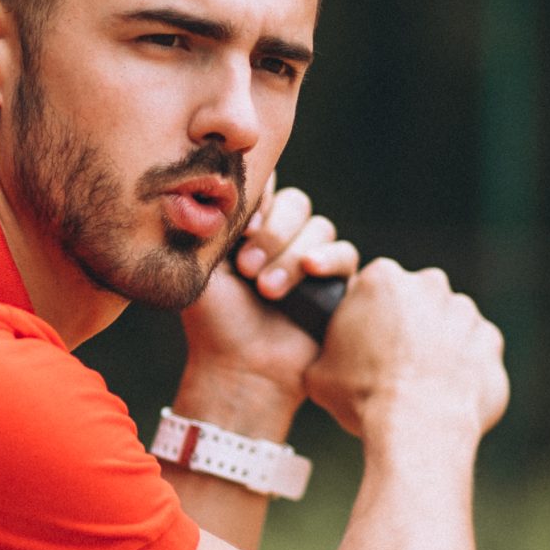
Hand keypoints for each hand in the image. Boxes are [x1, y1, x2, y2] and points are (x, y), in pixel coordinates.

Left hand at [178, 178, 360, 414]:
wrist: (240, 369)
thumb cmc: (214, 321)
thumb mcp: (202, 264)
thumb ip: (213, 220)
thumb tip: (221, 179)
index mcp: (250, 227)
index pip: (267, 188)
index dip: (260, 201)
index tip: (242, 228)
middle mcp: (283, 238)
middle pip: (296, 203)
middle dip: (273, 233)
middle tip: (247, 268)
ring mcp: (312, 258)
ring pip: (320, 226)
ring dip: (291, 254)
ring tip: (267, 289)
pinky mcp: (337, 282)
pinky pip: (346, 253)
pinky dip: (330, 257)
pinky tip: (310, 270)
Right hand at [303, 258, 508, 447]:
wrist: (417, 427)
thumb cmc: (363, 396)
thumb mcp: (318, 370)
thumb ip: (327, 348)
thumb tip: (326, 354)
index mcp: (382, 279)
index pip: (373, 288)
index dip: (367, 317)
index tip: (364, 344)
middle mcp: (428, 284)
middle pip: (414, 300)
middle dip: (406, 325)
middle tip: (391, 364)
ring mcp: (464, 311)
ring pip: (447, 324)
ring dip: (437, 345)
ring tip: (420, 384)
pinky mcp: (490, 340)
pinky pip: (474, 351)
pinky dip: (464, 367)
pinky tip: (445, 393)